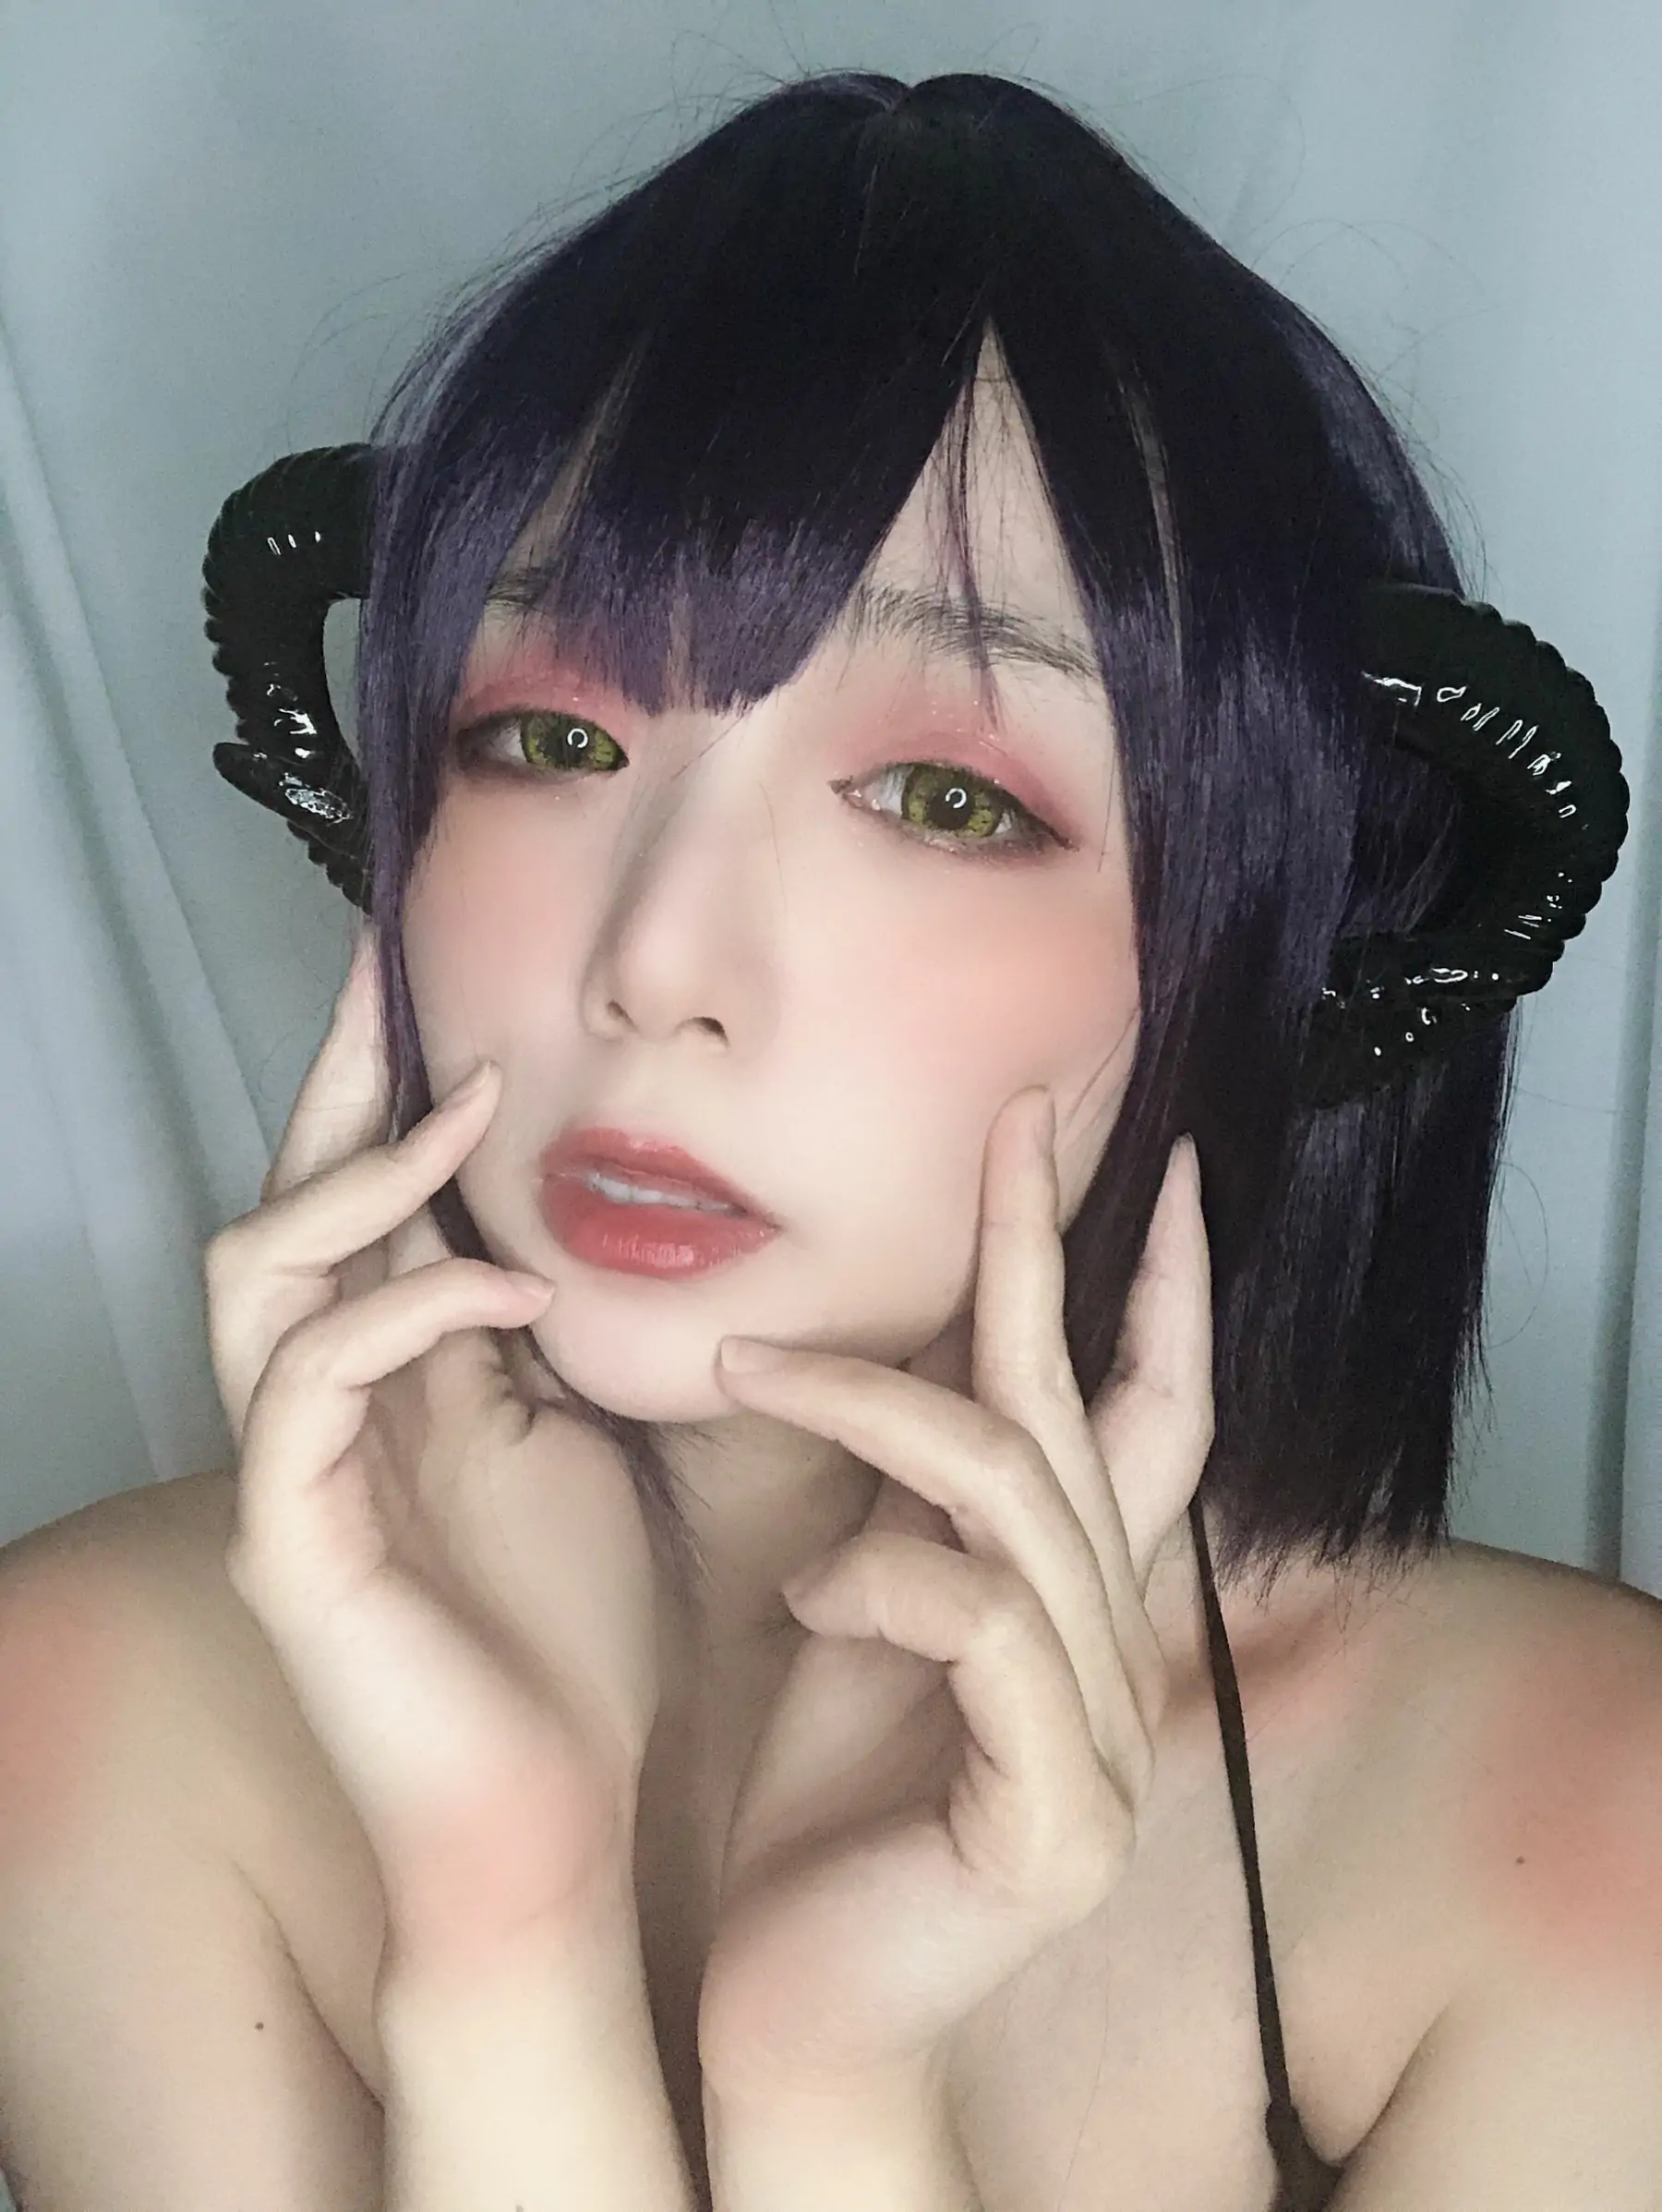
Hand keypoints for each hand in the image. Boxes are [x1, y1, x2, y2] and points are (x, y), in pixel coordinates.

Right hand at [204, 928, 662, 1975]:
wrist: (557, 1827)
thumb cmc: (577, 1641)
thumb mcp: (579, 1446)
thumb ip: (541, 1340)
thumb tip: (562, 1226)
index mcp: (386, 1390)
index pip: (354, 1209)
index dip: (379, 1091)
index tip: (430, 977)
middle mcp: (314, 1418)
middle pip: (279, 1207)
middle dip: (333, 1084)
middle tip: (393, 971)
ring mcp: (289, 1478)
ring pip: (259, 1275)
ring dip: (363, 1180)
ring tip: (469, 1108)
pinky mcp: (290, 1546)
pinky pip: (310, 1384)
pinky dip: (408, 1313)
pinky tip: (519, 1297)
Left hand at [695, 1089, 1213, 2102]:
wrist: (798, 2007)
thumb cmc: (819, 1797)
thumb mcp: (866, 1607)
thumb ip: (912, 1501)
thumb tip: (892, 1347)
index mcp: (1074, 1599)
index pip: (1151, 1414)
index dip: (1166, 1287)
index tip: (1165, 1159)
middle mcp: (1118, 1651)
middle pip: (1090, 1411)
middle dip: (1044, 1253)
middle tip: (1005, 1123)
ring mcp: (1106, 1739)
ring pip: (1014, 1490)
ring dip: (874, 1406)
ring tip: (749, 1361)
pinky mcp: (1056, 1820)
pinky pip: (977, 1622)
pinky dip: (879, 1582)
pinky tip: (807, 1603)